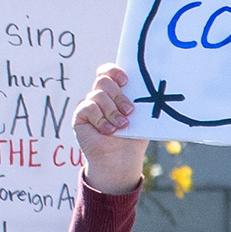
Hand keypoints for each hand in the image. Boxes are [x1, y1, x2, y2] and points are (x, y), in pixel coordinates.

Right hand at [71, 63, 145, 194]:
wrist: (120, 159)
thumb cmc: (132, 138)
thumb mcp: (139, 118)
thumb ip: (139, 102)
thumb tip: (150, 88)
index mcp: (115, 93)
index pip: (108, 72)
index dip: (114, 72)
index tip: (126, 81)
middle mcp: (100, 97)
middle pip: (104, 81)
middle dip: (119, 96)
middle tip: (129, 111)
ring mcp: (89, 106)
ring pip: (98, 95)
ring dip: (113, 112)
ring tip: (121, 126)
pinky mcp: (80, 117)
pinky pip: (88, 108)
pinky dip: (101, 119)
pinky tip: (108, 130)